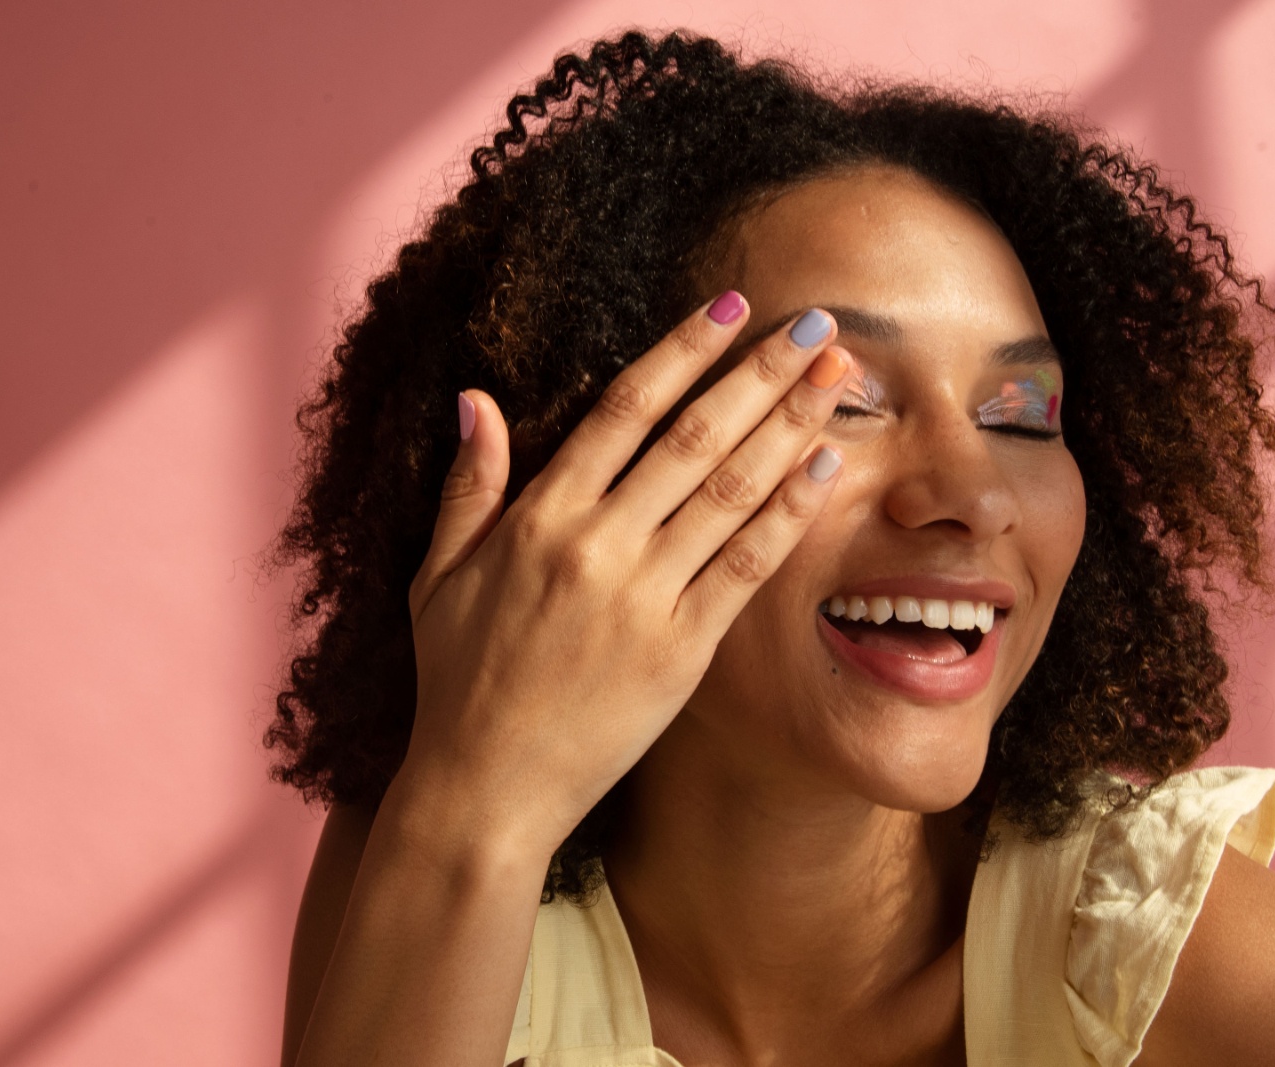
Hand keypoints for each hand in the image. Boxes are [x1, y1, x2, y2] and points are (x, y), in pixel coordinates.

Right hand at [400, 293, 851, 857]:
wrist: (485, 789)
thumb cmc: (457, 682)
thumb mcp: (436, 576)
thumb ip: (468, 486)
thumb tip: (473, 398)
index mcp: (537, 517)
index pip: (623, 409)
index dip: (683, 352)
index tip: (731, 309)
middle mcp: (597, 545)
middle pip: (694, 437)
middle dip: (761, 374)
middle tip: (816, 324)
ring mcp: (644, 598)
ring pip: (729, 492)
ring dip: (790, 428)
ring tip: (837, 380)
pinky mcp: (682, 652)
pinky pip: (745, 569)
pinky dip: (787, 516)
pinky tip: (825, 472)